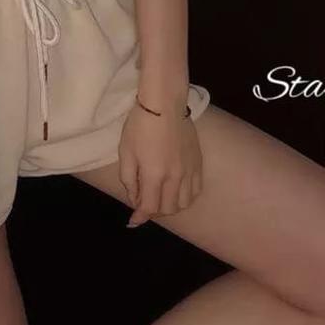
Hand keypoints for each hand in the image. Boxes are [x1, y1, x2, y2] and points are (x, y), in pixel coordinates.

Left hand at [118, 100, 202, 226]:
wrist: (164, 104)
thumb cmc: (140, 125)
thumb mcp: (126, 151)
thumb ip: (129, 178)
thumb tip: (134, 199)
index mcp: (154, 174)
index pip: (149, 207)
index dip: (140, 216)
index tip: (133, 220)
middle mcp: (174, 177)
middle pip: (168, 209)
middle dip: (154, 211)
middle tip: (145, 202)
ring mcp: (189, 171)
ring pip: (184, 203)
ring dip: (171, 206)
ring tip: (161, 197)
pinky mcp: (198, 163)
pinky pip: (196, 190)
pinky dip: (186, 196)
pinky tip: (177, 190)